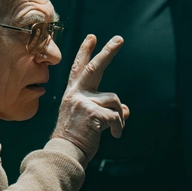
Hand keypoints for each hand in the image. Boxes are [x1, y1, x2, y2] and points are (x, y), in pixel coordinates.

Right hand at [52, 35, 129, 160]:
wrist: (65, 153)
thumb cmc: (76, 138)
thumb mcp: (88, 120)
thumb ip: (104, 110)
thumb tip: (126, 110)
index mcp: (73, 94)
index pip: (79, 68)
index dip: (85, 52)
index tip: (92, 37)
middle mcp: (76, 94)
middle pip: (94, 67)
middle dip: (108, 52)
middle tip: (119, 39)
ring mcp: (83, 102)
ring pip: (115, 100)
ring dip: (119, 116)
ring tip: (114, 130)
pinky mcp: (92, 113)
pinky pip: (117, 116)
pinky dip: (119, 128)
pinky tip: (114, 136)